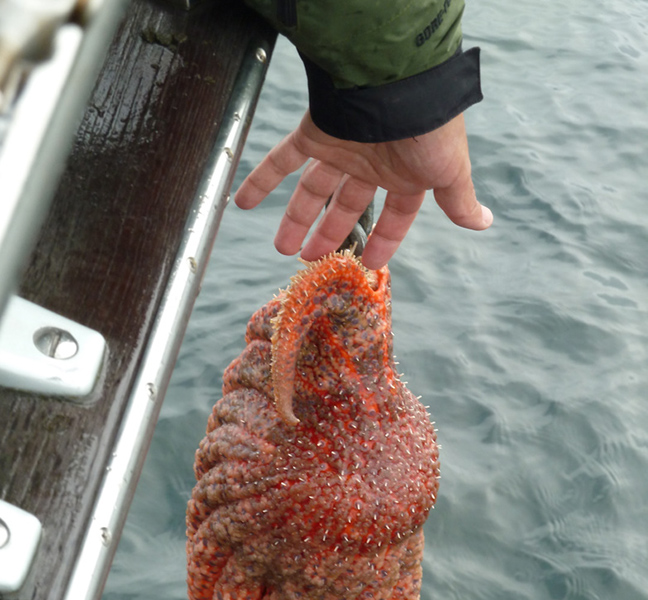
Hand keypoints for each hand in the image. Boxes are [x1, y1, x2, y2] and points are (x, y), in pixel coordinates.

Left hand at [234, 110, 492, 269]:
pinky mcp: (315, 131)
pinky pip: (282, 158)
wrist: (400, 80)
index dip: (383, 241)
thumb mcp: (449, 171)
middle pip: (346, 206)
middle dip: (328, 234)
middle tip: (308, 259)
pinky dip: (261, 178)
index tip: (369, 264)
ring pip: (314, 190)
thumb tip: (484, 222)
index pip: (394, 217)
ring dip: (296, 218)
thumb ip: (458, 200)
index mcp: (405, 175)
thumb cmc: (430, 127)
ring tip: (280, 247)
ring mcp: (342, 148)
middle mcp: (371, 164)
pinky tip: (241, 201)